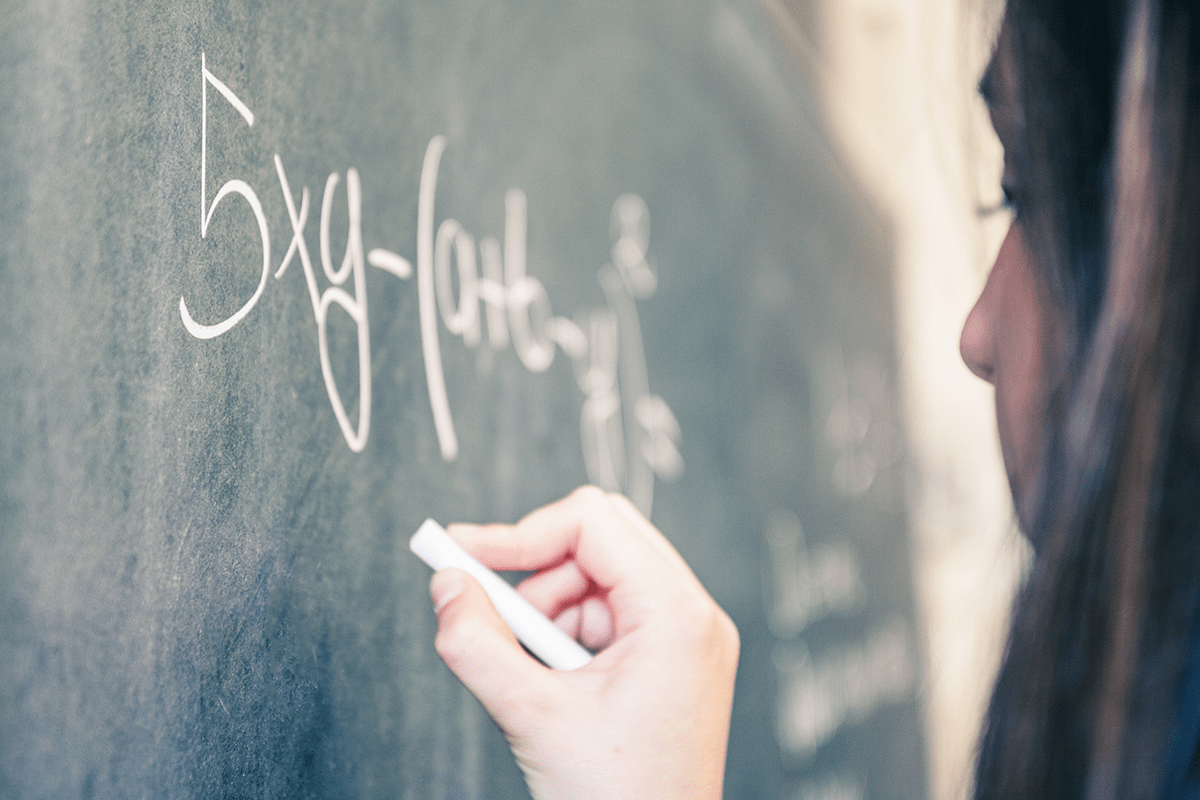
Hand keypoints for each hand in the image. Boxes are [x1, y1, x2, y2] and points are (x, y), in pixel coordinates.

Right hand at [428, 486, 739, 799]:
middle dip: (537, 569)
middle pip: (602, 537)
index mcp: (676, 616)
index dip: (520, 532)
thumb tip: (448, 586)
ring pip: (601, 576)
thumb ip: (477, 643)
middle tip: (486, 602)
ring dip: (550, 607)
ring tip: (529, 669)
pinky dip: (569, 632)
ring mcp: (689, 639)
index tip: (464, 553)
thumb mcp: (531, 716)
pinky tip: (555, 681)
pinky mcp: (675, 660)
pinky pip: (612, 613)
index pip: (592, 521)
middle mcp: (693, 617)